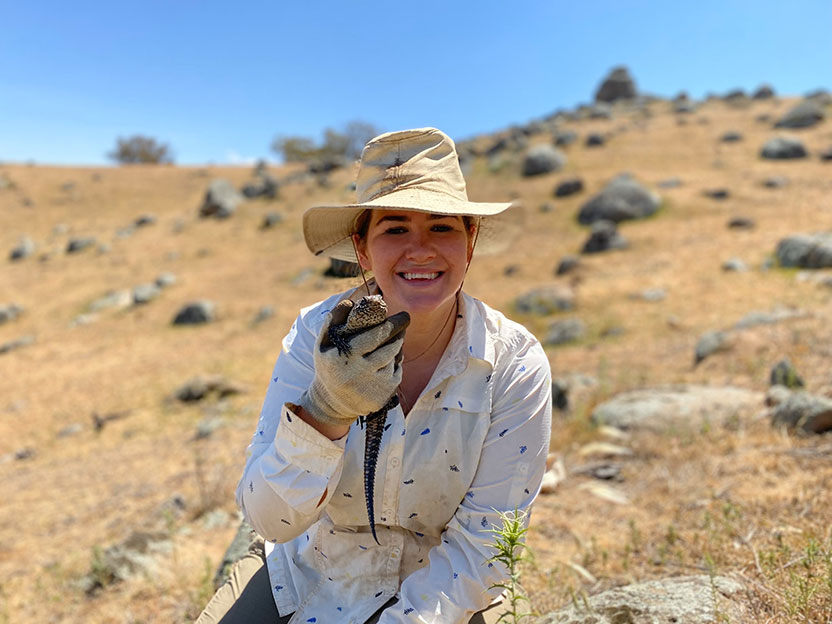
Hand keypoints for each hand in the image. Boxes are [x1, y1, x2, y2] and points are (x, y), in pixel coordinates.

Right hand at [299, 299, 408, 426]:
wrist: (332, 404)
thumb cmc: (329, 368)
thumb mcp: (322, 346)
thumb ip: (333, 322)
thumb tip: (349, 301)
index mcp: (346, 358)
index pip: (374, 337)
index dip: (389, 325)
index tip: (399, 315)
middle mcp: (361, 373)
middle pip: (389, 347)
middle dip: (398, 332)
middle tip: (404, 320)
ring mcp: (374, 385)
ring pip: (394, 359)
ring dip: (397, 346)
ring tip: (396, 337)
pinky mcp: (384, 395)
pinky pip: (396, 372)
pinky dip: (396, 362)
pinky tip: (390, 358)